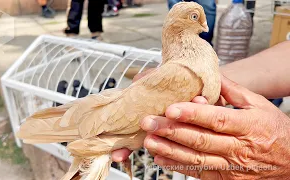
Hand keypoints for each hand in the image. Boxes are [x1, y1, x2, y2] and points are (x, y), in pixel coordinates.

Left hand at [140, 76, 289, 178]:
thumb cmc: (273, 130)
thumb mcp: (259, 104)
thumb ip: (233, 90)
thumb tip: (211, 74)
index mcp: (247, 125)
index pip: (216, 119)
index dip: (192, 114)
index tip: (170, 108)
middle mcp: (238, 148)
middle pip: (200, 139)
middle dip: (171, 131)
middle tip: (149, 122)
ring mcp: (231, 167)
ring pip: (196, 158)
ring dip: (170, 150)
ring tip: (149, 141)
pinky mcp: (225, 179)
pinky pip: (198, 173)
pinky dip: (178, 166)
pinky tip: (161, 158)